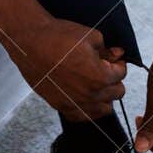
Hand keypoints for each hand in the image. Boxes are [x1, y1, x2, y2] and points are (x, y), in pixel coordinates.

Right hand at [0, 0, 126, 119]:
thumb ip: (108, 50)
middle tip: (103, 67)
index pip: (122, 74)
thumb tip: (118, 54)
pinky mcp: (60, 106)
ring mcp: (74, 103)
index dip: (117, 62)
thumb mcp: (91, 36)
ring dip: (104, 96)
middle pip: (116, 93)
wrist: (30, 42)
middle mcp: (88, 95)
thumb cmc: (58, 36)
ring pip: (103, 109)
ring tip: (95, 81)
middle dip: (113, 79)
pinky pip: (83, 116)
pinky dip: (88, 108)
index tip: (111, 57)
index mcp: (99, 77)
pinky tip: (84, 94)